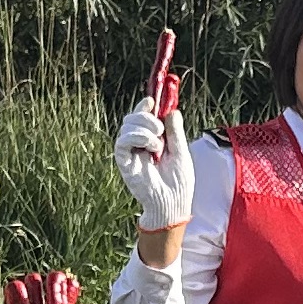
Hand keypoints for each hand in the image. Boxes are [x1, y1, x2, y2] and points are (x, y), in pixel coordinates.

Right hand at [113, 103, 194, 233]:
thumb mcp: (181, 151)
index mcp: (152, 141)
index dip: (145, 106)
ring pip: (127, 126)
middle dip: (146, 116)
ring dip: (144, 129)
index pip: (143, 117)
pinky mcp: (124, 162)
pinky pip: (121, 141)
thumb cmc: (179, 182)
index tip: (152, 100)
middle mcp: (139, 145)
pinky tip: (150, 147)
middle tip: (160, 128)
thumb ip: (175, 131)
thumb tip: (172, 110)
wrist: (173, 203)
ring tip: (158, 145)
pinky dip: (136, 137)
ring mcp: (130, 153)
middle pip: (132, 118)